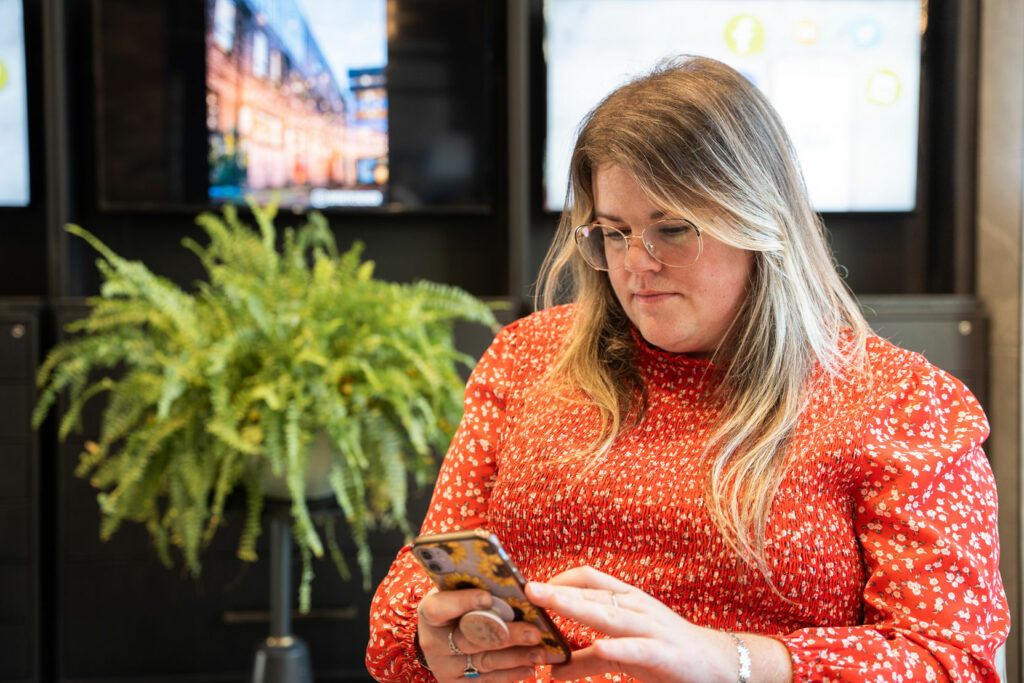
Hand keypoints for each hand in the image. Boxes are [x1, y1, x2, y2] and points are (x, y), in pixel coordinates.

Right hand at [416, 588, 562, 681]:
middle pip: (471, 639)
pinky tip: (531, 666)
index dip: (463, 602)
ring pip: (485, 661)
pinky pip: (488, 680)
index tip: (488, 597)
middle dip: (506, 635)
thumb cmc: (457, 605)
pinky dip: (511, 674)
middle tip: (534, 632)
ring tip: (542, 652)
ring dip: (517, 657)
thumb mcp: (457, 591)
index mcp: (430, 612)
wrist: (443, 638)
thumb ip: (475, 587)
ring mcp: (446, 667)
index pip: (440, 608)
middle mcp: (434, 643)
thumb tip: (510, 581)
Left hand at [525, 566, 791, 682]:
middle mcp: (636, 606)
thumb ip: (589, 658)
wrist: (721, 665)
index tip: (533, 589)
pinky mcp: (663, 654)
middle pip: (591, 591)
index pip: (589, 578)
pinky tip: (597, 647)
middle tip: (525, 589)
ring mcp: (650, 628)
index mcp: (628, 600)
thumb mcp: (626, 651)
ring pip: (606, 613)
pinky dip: (615, 647)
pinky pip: (635, 648)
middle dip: (556, 589)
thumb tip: (554, 668)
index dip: (560, 579)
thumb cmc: (667, 655)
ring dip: (573, 605)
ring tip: (546, 602)